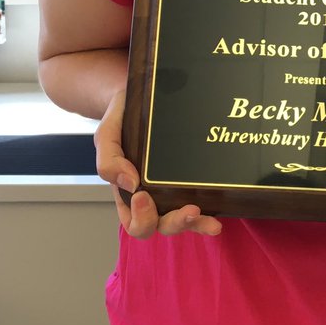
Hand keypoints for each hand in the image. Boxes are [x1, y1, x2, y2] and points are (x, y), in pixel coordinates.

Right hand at [94, 90, 221, 239]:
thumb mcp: (107, 136)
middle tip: (189, 210)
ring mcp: (171, 191)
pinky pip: (200, 203)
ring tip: (210, 222)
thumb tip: (130, 183)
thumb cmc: (120, 121)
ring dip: (196, 223)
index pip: (133, 221)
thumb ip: (109, 160)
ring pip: (182, 219)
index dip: (140, 217)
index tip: (142, 195)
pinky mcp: (189, 180)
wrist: (135, 99)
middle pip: (161, 225)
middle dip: (175, 223)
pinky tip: (218, 216)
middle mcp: (151, 198)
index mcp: (128, 194)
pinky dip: (208, 213)